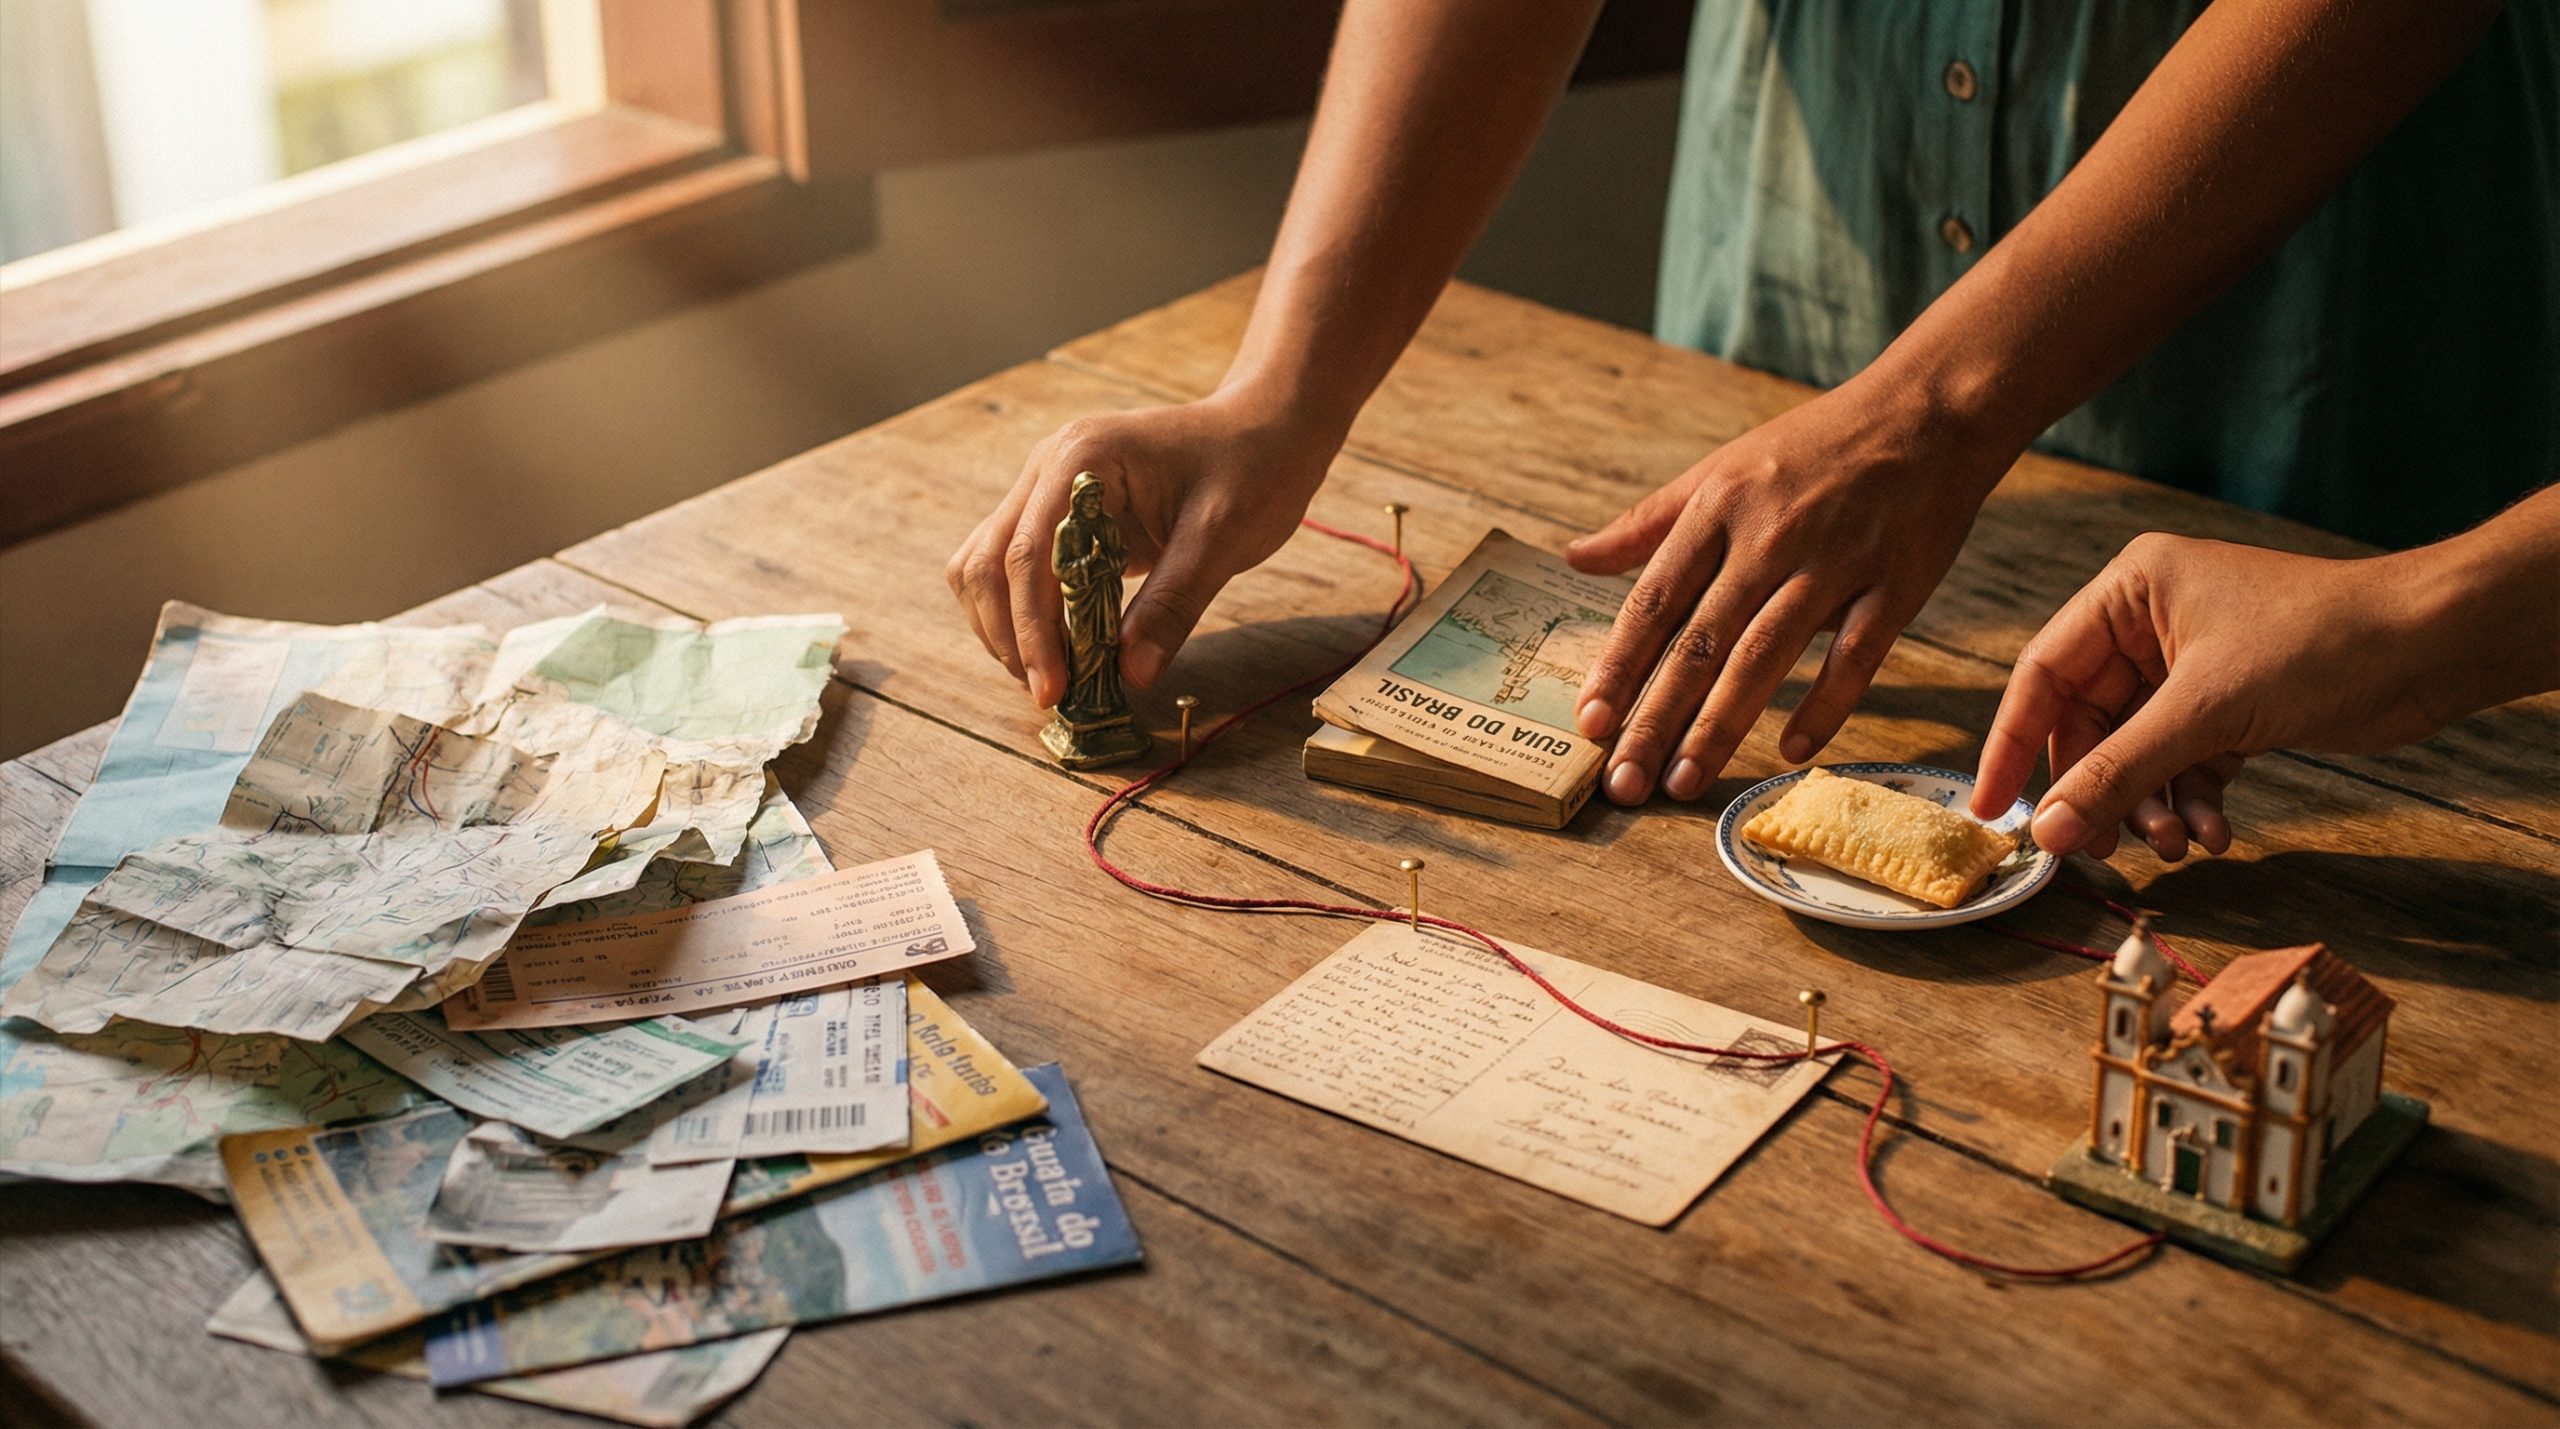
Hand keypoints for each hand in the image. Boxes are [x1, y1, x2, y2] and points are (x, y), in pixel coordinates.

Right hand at [948, 392, 1337, 706]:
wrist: (1263, 430)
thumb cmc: (1251, 470)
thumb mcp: (1223, 538)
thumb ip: (1173, 604)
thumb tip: (1131, 676)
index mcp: (1082, 459)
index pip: (1028, 553)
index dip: (1032, 629)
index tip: (1051, 688)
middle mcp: (1047, 468)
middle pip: (988, 561)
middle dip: (1010, 635)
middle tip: (1049, 693)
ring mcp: (1046, 488)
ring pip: (984, 565)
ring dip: (1005, 626)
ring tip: (1050, 677)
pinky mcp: (1057, 513)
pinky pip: (1014, 567)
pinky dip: (1023, 612)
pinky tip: (1059, 648)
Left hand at [1565, 378, 2009, 803]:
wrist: (1927, 411)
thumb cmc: (1813, 445)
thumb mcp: (1721, 469)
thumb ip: (1648, 523)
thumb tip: (1574, 558)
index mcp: (1718, 508)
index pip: (1655, 600)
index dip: (1618, 665)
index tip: (1589, 724)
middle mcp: (1769, 537)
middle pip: (1700, 641)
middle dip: (1655, 717)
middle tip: (1622, 784)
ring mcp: (1834, 562)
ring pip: (1766, 656)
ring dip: (1721, 725)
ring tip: (1683, 782)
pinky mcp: (1896, 585)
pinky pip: (1856, 656)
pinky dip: (1826, 706)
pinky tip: (1792, 753)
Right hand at [1970, 533, 2467, 860]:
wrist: (2435, 646)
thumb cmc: (2323, 641)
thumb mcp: (2204, 711)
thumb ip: (2117, 773)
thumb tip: (2047, 831)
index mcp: (2132, 590)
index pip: (2044, 674)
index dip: (2013, 745)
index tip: (1992, 808)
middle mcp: (2153, 623)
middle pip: (2091, 724)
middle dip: (2101, 790)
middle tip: (2094, 850)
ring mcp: (2193, 667)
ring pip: (2139, 752)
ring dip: (2151, 804)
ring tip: (2175, 844)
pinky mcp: (2231, 705)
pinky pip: (2184, 763)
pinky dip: (2191, 800)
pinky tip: (2213, 831)